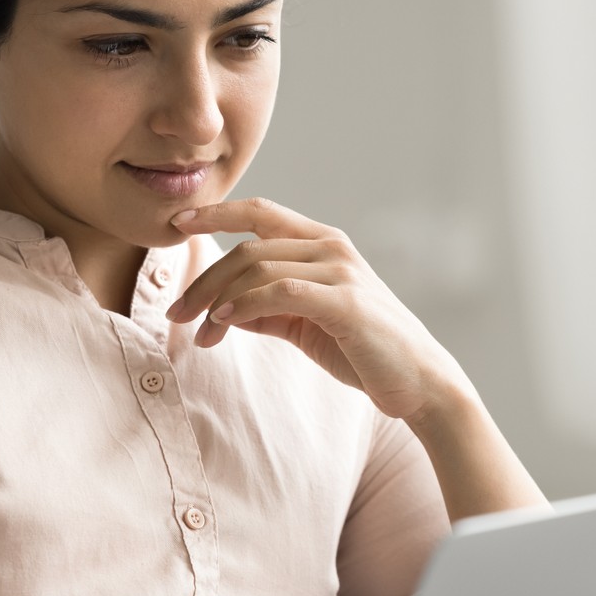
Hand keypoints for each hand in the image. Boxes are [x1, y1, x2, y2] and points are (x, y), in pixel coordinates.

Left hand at [166, 197, 474, 424]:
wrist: (419, 384)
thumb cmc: (363, 351)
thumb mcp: (305, 324)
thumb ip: (267, 309)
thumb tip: (220, 307)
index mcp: (324, 243)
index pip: (260, 212)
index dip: (216, 212)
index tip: (177, 223)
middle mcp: (332, 248)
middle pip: (247, 247)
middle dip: (203, 279)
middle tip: (176, 313)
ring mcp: (341, 272)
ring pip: (257, 268)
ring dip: (216, 300)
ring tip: (199, 333)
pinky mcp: (345, 302)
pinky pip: (279, 292)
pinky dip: (243, 305)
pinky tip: (223, 322)